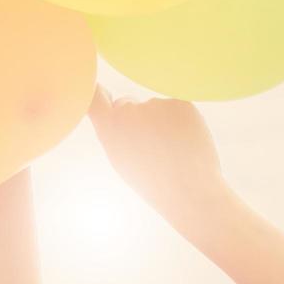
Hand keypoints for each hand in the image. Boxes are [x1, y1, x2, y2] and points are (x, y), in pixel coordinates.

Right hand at [87, 86, 229, 231]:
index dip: (96, 91)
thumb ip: (113, 130)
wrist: (190, 193)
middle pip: (127, 104)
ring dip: (162, 121)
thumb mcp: (121, 158)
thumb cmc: (154, 181)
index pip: (93, 97)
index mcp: (110, 127)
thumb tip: (117, 106)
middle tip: (153, 146)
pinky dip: (181, 120)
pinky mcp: (180, 104)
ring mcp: (155, 105)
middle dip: (136, 118)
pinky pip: (176, 108)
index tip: (101, 92)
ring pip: (156, 108)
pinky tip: (186, 142)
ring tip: (173, 150)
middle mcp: (128, 111)